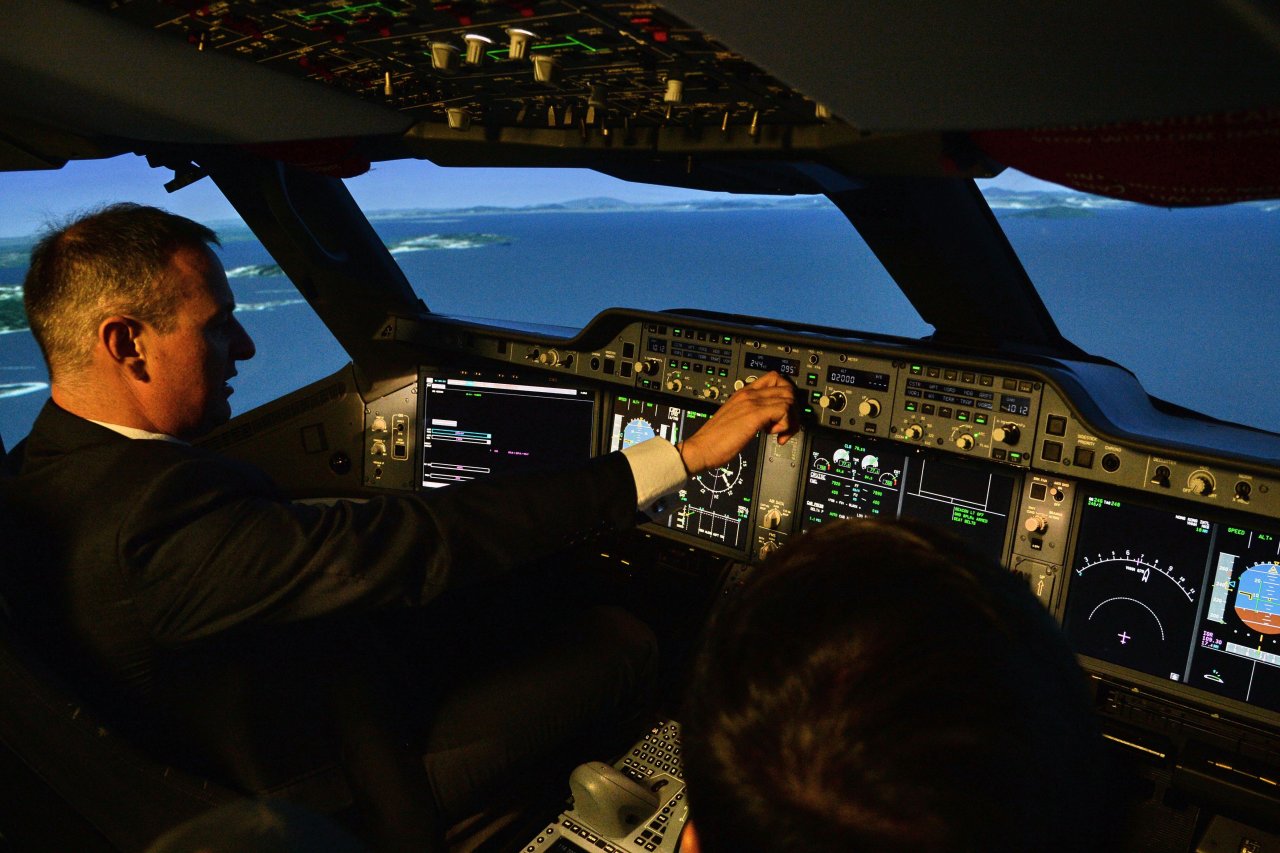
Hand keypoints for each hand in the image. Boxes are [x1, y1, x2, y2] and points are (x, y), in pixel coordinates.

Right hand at [678, 372, 797, 474]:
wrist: (701, 448)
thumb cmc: (714, 439)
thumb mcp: (735, 419)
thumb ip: (749, 413)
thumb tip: (768, 420)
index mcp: (743, 393)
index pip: (774, 379)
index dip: (784, 395)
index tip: (782, 414)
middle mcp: (748, 393)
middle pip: (786, 387)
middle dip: (792, 410)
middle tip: (784, 427)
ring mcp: (752, 402)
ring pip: (788, 398)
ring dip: (790, 419)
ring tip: (778, 433)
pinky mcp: (755, 414)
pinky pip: (784, 410)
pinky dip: (786, 425)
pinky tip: (773, 435)